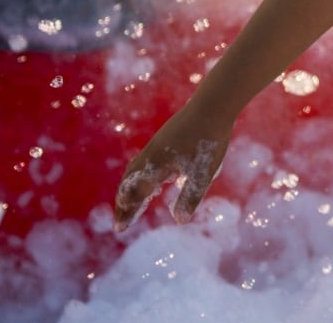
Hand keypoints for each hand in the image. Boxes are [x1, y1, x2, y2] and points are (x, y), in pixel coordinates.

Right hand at [113, 107, 230, 231]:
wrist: (213, 104)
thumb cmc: (208, 140)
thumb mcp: (203, 173)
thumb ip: (190, 196)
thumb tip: (179, 221)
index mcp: (156, 165)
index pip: (135, 194)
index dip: (127, 212)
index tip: (120, 228)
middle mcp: (151, 155)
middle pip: (129, 182)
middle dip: (124, 203)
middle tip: (121, 221)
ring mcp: (157, 144)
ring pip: (136, 170)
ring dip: (131, 189)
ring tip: (132, 203)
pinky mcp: (165, 138)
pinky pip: (145, 161)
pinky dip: (141, 176)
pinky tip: (156, 181)